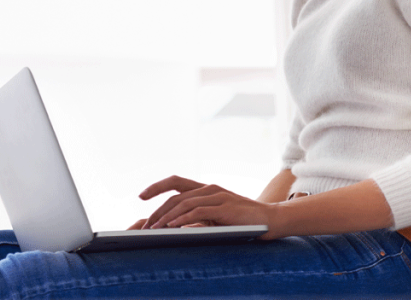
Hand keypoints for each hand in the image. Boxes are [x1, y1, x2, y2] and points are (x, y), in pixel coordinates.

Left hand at [136, 175, 273, 233]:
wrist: (270, 220)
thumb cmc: (241, 221)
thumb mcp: (215, 217)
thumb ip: (197, 217)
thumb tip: (174, 226)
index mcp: (205, 189)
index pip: (175, 182)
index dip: (156, 187)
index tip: (141, 196)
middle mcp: (209, 189)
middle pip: (175, 195)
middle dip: (157, 210)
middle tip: (145, 224)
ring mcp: (217, 196)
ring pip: (184, 203)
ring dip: (167, 216)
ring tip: (154, 228)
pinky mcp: (224, 207)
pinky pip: (198, 211)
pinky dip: (183, 219)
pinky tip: (173, 226)